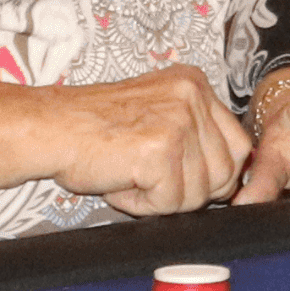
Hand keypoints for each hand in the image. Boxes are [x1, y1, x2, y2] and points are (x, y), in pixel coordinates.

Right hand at [32, 66, 253, 216]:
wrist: (50, 128)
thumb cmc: (93, 130)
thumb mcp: (155, 115)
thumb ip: (193, 136)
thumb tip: (229, 179)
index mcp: (194, 84)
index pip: (239, 145)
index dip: (214, 175)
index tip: (185, 180)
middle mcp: (192, 96)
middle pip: (226, 173)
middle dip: (189, 192)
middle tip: (148, 181)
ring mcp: (179, 121)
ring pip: (200, 193)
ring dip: (163, 200)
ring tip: (129, 179)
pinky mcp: (161, 148)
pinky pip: (170, 202)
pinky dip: (142, 205)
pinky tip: (120, 184)